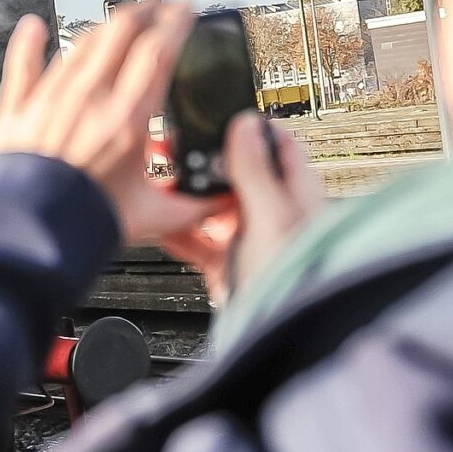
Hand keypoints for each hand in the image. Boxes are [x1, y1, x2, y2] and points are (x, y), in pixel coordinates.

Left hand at [0, 3, 221, 248]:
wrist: (25, 235)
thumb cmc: (79, 224)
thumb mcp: (149, 219)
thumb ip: (191, 207)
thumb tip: (221, 201)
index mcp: (125, 121)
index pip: (157, 50)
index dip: (175, 21)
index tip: (186, 8)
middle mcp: (87, 100)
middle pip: (121, 31)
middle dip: (146, 9)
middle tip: (161, 4)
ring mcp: (50, 99)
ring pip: (80, 41)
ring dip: (105, 24)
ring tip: (121, 19)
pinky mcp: (17, 110)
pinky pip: (22, 64)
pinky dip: (29, 42)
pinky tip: (33, 27)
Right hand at [157, 112, 322, 306]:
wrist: (281, 336)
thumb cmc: (294, 280)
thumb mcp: (272, 217)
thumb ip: (256, 171)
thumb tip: (245, 123)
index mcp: (294, 194)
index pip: (276, 144)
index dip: (248, 127)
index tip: (218, 115)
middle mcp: (272, 213)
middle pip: (235, 174)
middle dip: (205, 162)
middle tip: (176, 149)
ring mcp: (248, 239)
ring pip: (211, 206)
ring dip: (186, 197)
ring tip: (161, 182)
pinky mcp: (227, 264)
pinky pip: (197, 240)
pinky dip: (177, 231)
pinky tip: (159, 223)